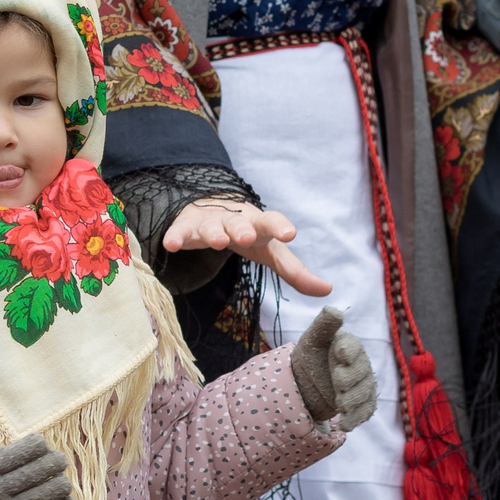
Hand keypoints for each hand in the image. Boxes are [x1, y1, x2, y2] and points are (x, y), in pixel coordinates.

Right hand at [164, 197, 329, 296]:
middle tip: (247, 237)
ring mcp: (209, 223)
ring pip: (211, 226)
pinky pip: (180, 232)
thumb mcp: (270, 252)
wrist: (209, 209)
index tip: (290, 234)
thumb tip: (328, 290)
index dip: (280, 226)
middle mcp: (234, 220)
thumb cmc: (248, 234)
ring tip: (218, 241)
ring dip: (214, 232)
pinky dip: (176, 237)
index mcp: (258, 224)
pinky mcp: (185, 228)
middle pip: (239, 223)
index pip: (272, 221)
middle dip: (243, 229)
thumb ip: (296, 271)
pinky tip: (171, 245)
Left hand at [287, 307, 376, 431]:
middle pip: (361, 373)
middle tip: (337, 384)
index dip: (348, 352)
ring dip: (353, 400)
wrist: (307, 383)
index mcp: (348, 346)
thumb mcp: (312, 340)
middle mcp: (360, 365)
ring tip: (339, 404)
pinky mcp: (362, 403)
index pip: (354, 348)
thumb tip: (334, 310)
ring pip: (364, 394)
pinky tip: (344, 425)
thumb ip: (323, 326)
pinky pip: (364, 411)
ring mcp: (363, 385)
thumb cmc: (311, 356)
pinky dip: (355, 419)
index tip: (339, 353)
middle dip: (350, 379)